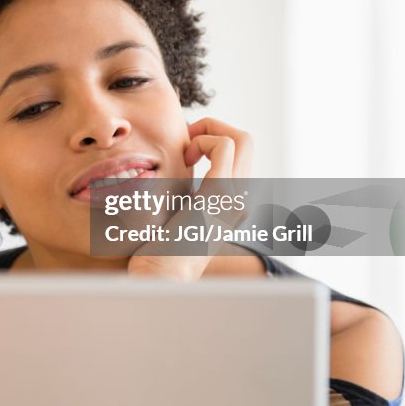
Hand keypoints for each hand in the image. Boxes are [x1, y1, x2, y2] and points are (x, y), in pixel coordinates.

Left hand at [127, 117, 252, 278]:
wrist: (159, 278)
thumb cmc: (157, 253)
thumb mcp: (176, 215)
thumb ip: (184, 195)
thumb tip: (168, 174)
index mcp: (233, 204)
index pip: (240, 156)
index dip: (213, 140)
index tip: (184, 150)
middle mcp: (241, 199)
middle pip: (247, 142)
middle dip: (214, 127)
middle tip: (186, 141)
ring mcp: (234, 197)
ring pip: (242, 138)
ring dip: (209, 129)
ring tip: (185, 150)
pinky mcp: (219, 195)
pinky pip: (224, 146)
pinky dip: (203, 138)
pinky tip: (184, 156)